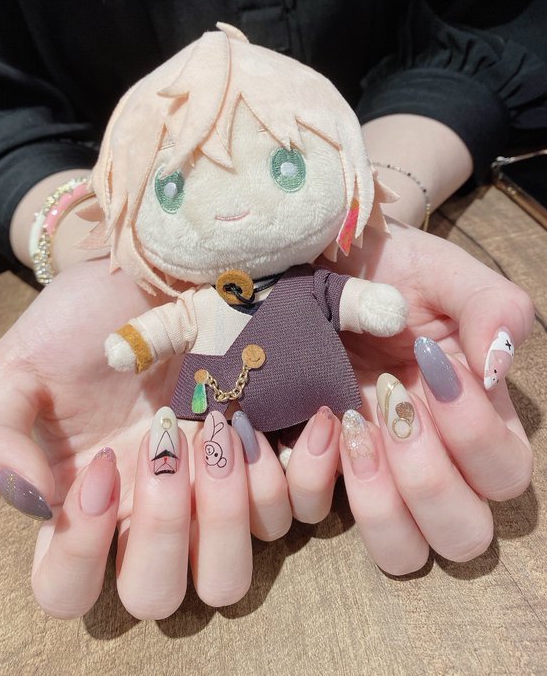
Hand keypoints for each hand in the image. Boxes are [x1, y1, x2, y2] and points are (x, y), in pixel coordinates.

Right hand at [0, 259, 292, 617]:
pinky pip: (297, 513)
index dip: (80, 550)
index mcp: (84, 504)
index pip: (67, 588)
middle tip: (170, 444)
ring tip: (223, 421)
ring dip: (230, 505)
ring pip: (231, 574)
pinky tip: (298, 421)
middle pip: (159, 596)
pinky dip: (301, 477)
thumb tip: (33, 505)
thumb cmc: (79, 323)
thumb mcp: (14, 372)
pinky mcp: (265, 465)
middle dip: (167, 531)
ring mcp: (210, 496)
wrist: (147, 272)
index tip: (105, 464)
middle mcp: (148, 514)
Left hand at [288, 219, 532, 574]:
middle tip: (393, 408)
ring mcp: (375, 472)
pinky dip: (315, 478)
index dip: (471, 433)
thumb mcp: (447, 274)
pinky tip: (314, 420)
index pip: (505, 473)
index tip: (428, 366)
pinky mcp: (320, 468)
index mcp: (476, 420)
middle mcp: (432, 460)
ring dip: (379, 501)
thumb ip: (493, 308)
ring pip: (403, 553)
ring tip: (353, 426)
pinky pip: (319, 517)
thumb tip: (498, 366)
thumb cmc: (394, 271)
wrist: (325, 267)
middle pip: (463, 536)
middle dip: (428, 480)